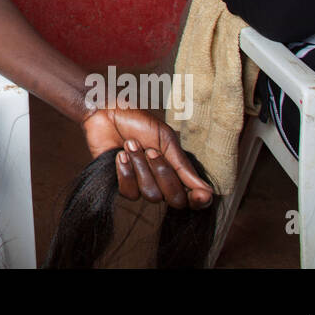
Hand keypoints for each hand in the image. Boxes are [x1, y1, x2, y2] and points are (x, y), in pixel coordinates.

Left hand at [81, 108, 213, 209]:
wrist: (107, 113)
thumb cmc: (138, 122)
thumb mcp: (166, 140)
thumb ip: (183, 167)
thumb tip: (207, 192)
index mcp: (177, 170)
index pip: (192, 197)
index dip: (199, 201)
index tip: (201, 195)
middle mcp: (162, 182)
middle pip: (175, 200)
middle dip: (163, 173)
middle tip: (151, 151)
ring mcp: (142, 185)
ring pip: (151, 195)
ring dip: (141, 167)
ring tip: (131, 144)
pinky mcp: (122, 185)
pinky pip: (129, 193)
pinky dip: (126, 171)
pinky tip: (120, 155)